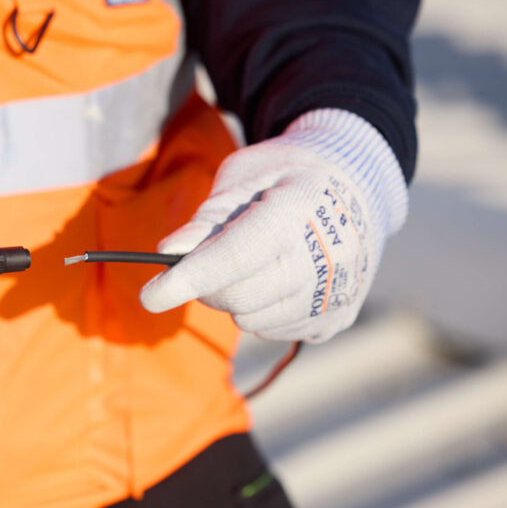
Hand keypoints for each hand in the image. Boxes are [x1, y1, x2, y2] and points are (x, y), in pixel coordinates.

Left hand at [140, 109, 406, 342]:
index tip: (149, 296)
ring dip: (235, 299)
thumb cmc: (285, 176)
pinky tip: (276, 277)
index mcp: (296, 211)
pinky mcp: (339, 317)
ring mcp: (338, 292)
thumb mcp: (243, 176)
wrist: (357, 182)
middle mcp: (327, 257)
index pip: (232, 257)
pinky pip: (274, 331)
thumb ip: (207, 217)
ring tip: (252, 261)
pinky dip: (261, 310)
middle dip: (206, 285)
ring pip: (252, 321)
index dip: (186, 280)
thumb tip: (170, 252)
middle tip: (206, 261)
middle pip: (238, 298)